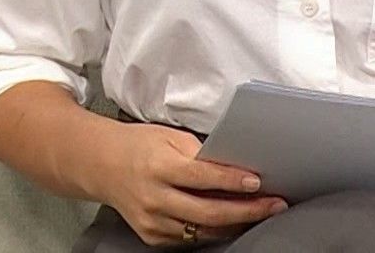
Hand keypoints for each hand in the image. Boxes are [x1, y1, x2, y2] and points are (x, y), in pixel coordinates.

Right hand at [100, 123, 287, 245]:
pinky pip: (189, 238)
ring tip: (259, 213)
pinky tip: (231, 222)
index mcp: (160, 167)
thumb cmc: (138, 145)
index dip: (233, 181)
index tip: (258, 182)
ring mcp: (152, 221)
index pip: (203, 178)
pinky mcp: (151, 235)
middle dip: (247, 210)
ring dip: (235, 223)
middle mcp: (155, 198)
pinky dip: (212, 230)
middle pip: (208, 212)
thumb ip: (199, 154)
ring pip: (202, 231)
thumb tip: (234, 165)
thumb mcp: (169, 137)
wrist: (101, 164)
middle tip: (274, 205)